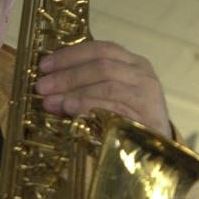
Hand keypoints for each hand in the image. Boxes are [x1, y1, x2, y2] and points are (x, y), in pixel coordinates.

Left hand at [35, 41, 171, 137]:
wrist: (157, 149)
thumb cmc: (125, 119)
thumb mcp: (102, 98)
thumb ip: (80, 89)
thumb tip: (46, 88)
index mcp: (130, 62)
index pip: (99, 48)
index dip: (69, 55)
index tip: (44, 65)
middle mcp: (141, 72)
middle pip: (101, 64)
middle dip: (67, 74)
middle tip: (41, 86)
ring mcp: (147, 92)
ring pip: (107, 83)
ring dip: (74, 90)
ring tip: (50, 101)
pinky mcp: (148, 114)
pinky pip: (115, 105)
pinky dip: (89, 104)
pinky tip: (70, 108)